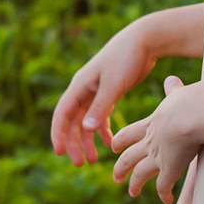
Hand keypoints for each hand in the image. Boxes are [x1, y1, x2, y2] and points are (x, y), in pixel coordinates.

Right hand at [51, 21, 162, 163]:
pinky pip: (100, 116)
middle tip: (80, 163)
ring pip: (86, 122)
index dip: (58, 134)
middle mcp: (84, 89)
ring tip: (94, 160)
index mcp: (80, 85)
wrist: (144, 41)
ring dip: (88, 141)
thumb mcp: (114, 84)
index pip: (62, 113)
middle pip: (72, 121)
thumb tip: (86, 129)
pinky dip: (103, 131)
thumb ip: (101, 106)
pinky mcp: (108, 93)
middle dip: (74, 143)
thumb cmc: (127, 58)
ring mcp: (96, 91)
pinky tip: (111, 143)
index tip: (60, 153)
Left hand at [109, 77, 203, 203]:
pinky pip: (163, 186)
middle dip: (120, 167)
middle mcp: (150, 142)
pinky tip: (165, 201)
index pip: (129, 134)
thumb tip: (171, 79)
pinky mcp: (169, 170)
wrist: (192, 115)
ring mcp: (158, 157)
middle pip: (128, 157)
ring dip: (135, 184)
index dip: (119, 141)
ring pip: (139, 174)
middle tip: (116, 177)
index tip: (113, 147)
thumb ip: (174, 90)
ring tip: (131, 192)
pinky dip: (163, 194)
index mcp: (151, 124)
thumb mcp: (179, 94)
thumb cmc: (189, 101)